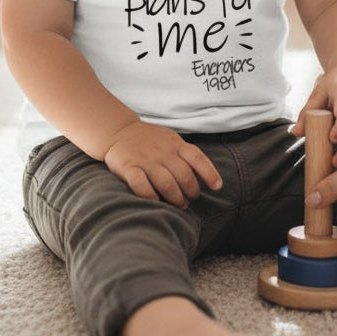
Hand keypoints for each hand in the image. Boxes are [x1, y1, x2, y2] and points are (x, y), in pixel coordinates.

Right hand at [103, 120, 222, 207]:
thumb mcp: (171, 140)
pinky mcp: (128, 167)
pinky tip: (155, 202)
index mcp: (176, 144)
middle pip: (184, 176)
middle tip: (189, 200)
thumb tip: (205, 176)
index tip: (217, 186)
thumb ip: (185, 154)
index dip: (210, 173)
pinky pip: (141, 185)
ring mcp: (145, 160)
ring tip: (178, 205)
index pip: (197, 158)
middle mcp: (162, 152)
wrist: (118, 131)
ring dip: (175, 198)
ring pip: (166, 183)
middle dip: (191, 191)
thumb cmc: (150, 140)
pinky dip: (150, 197)